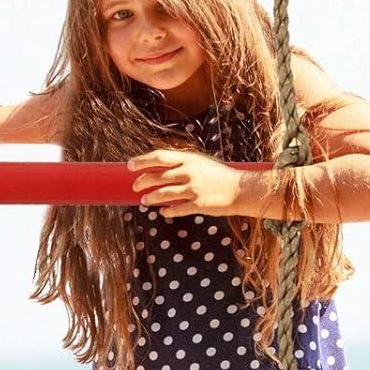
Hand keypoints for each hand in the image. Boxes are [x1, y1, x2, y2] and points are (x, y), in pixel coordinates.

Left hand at [129, 149, 243, 217]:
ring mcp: (193, 189)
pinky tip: (163, 211)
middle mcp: (189, 172)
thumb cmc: (218, 175)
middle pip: (156, 177)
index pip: (158, 157)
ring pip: (163, 194)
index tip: (130, 166)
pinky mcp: (198, 204)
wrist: (239, 189)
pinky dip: (167, 211)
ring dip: (150, 198)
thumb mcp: (200, 162)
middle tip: (135, 187)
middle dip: (142, 182)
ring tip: (144, 201)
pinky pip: (176, 209)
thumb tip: (160, 169)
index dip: (141, 161)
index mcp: (188, 159)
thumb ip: (182, 164)